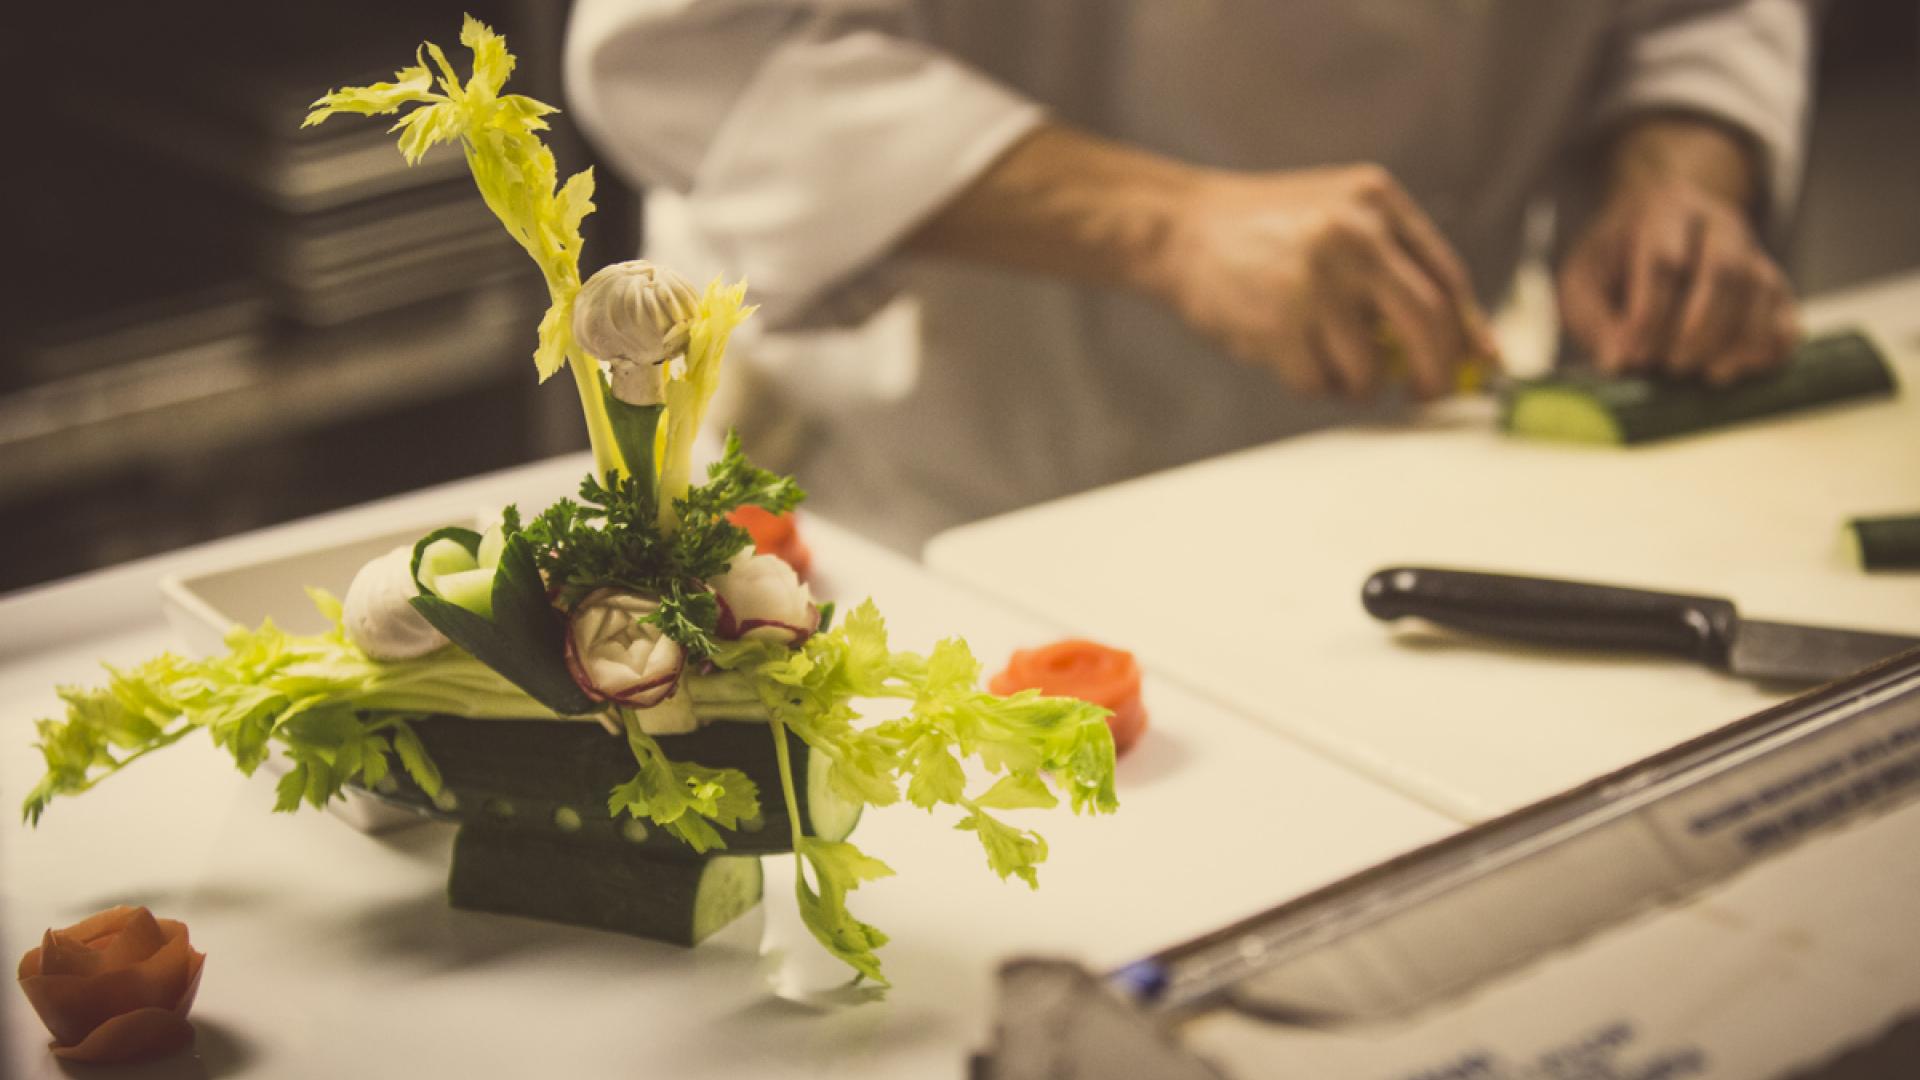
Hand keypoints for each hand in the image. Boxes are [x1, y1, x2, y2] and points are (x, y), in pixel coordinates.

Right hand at [1151, 164, 1497, 399]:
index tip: (1483, 365)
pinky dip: (1315, 386)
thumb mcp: (1338, 217)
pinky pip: (1320, 384)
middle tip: (1427, 392)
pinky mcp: (1278, 322)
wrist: (1179, 227)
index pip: (1446, 277)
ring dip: (1360, 385)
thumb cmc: (1265, 232)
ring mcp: (1315, 279)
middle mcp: (1353, 234)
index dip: (1470, 330)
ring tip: (1333, 366)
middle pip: (1427, 323)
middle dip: (1435, 372)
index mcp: (1377, 201)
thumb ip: (1394, 263)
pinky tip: (1291, 358)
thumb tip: (1463, 343)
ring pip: (1370, 366)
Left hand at [1559, 181, 1797, 385]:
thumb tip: (1619, 362)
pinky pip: (1787, 307)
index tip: (1633, 358)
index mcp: (1661, 212)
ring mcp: (1751, 247)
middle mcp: (1716, 221)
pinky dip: (1775, 341)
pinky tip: (1749, 368)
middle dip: (1699, 327)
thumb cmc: (1611, 266)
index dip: (1650, 314)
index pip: (1664, 262)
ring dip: (1738, 339)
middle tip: (1674, 366)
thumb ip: (1593, 320)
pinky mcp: (1772, 278)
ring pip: (1760, 289)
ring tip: (1709, 375)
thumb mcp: (1582, 284)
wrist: (1654, 233)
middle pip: (1723, 271)